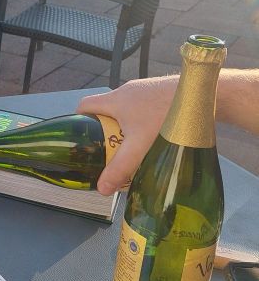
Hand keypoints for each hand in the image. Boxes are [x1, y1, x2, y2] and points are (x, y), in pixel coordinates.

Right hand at [77, 77, 177, 194]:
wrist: (203, 96)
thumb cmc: (166, 117)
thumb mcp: (139, 148)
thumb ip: (120, 169)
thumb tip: (101, 189)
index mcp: (114, 100)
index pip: (84, 105)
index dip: (78, 121)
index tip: (82, 139)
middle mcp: (127, 91)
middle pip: (105, 111)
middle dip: (104, 131)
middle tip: (110, 151)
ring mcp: (145, 90)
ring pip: (126, 110)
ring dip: (125, 128)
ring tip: (134, 148)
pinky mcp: (161, 93)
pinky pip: (143, 108)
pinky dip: (143, 122)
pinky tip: (156, 136)